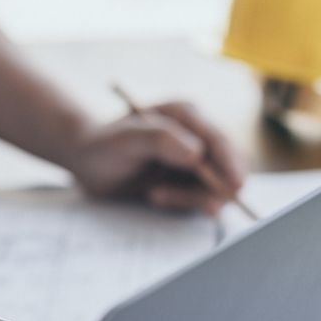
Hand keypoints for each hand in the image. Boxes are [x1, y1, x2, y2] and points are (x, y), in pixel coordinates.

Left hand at [66, 101, 246, 214]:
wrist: (87, 160)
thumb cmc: (103, 144)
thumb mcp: (125, 139)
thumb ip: (159, 140)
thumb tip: (197, 154)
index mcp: (186, 115)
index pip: (219, 139)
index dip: (230, 163)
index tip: (233, 185)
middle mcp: (196, 134)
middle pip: (230, 164)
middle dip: (216, 187)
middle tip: (197, 205)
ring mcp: (195, 158)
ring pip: (217, 185)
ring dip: (192, 197)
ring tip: (153, 194)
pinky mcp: (189, 180)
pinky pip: (202, 197)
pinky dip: (184, 202)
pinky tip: (154, 195)